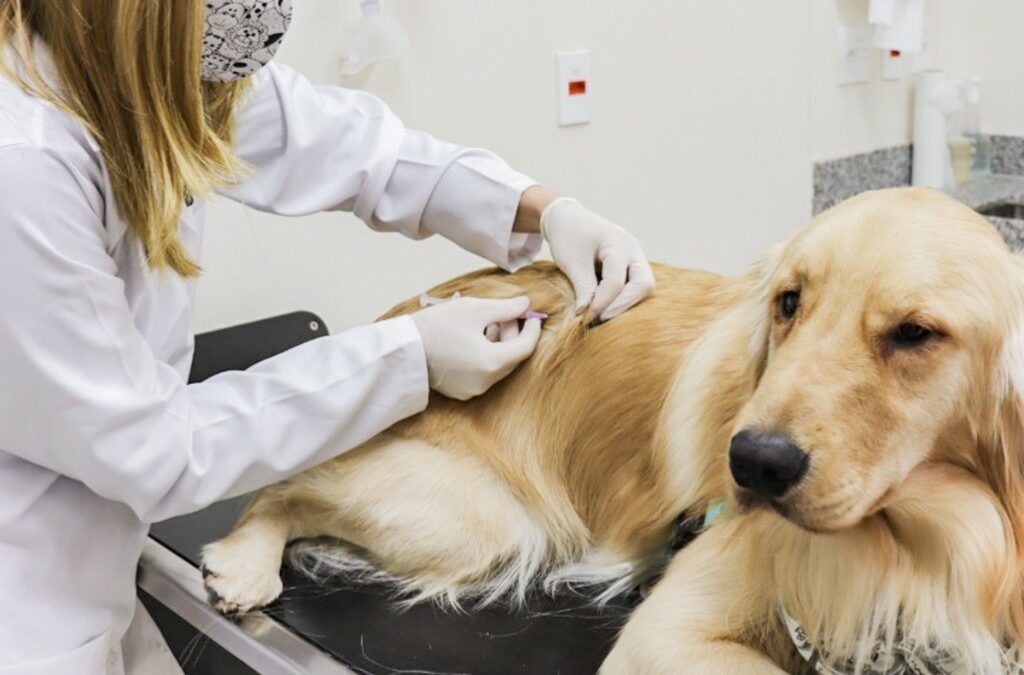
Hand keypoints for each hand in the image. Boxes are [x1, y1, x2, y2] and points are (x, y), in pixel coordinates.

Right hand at [410, 296, 541, 400]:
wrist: (403, 349)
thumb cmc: (436, 325)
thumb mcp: (473, 309)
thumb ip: (505, 308)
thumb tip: (526, 304)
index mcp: (491, 362)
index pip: (526, 347)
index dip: (532, 329)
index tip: (531, 314)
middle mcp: (485, 381)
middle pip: (513, 357)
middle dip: (514, 334)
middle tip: (506, 314)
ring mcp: (473, 390)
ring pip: (499, 365)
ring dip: (500, 344)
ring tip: (488, 324)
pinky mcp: (462, 392)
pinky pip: (485, 373)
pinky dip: (487, 356)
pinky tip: (476, 339)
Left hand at [541, 198, 654, 321]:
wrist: (567, 219)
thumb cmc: (567, 236)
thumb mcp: (571, 262)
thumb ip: (583, 288)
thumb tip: (587, 316)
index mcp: (617, 242)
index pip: (617, 281)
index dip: (602, 303)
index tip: (585, 317)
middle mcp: (633, 249)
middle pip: (643, 284)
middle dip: (623, 305)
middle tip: (600, 318)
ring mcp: (635, 256)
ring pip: (642, 286)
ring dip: (624, 302)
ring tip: (600, 313)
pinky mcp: (631, 264)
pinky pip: (635, 285)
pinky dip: (622, 297)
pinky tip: (604, 306)